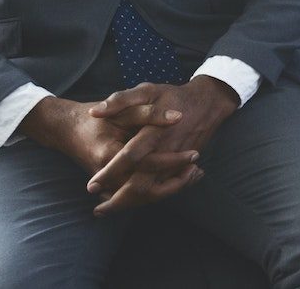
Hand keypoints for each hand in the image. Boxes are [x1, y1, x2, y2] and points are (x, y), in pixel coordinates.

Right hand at [18, 95, 200, 211]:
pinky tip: (180, 179)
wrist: (68, 129)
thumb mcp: (123, 108)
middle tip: (198, 171)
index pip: (147, 164)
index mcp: (109, 154)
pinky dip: (158, 190)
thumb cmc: (97, 117)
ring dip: (170, 189)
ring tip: (194, 175)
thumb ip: (150, 112)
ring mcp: (107, 184)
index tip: (195, 154)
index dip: (173, 160)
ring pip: (143, 197)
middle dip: (176, 183)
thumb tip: (178, 116)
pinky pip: (137, 196)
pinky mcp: (110, 187)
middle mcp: (107, 175)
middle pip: (147, 190)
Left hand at [84, 76, 240, 214]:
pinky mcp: (183, 166)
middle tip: (98, 210)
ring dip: (132, 203)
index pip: (130, 157)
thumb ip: (120, 100)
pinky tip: (131, 201)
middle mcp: (166, 151)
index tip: (91, 185)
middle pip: (142, 184)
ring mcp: (177, 161)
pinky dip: (147, 198)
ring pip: (154, 190)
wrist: (208, 102)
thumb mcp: (148, 90)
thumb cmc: (173, 96)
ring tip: (110, 208)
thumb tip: (93, 112)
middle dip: (119, 200)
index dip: (110, 173)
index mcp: (154, 132)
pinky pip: (165, 188)